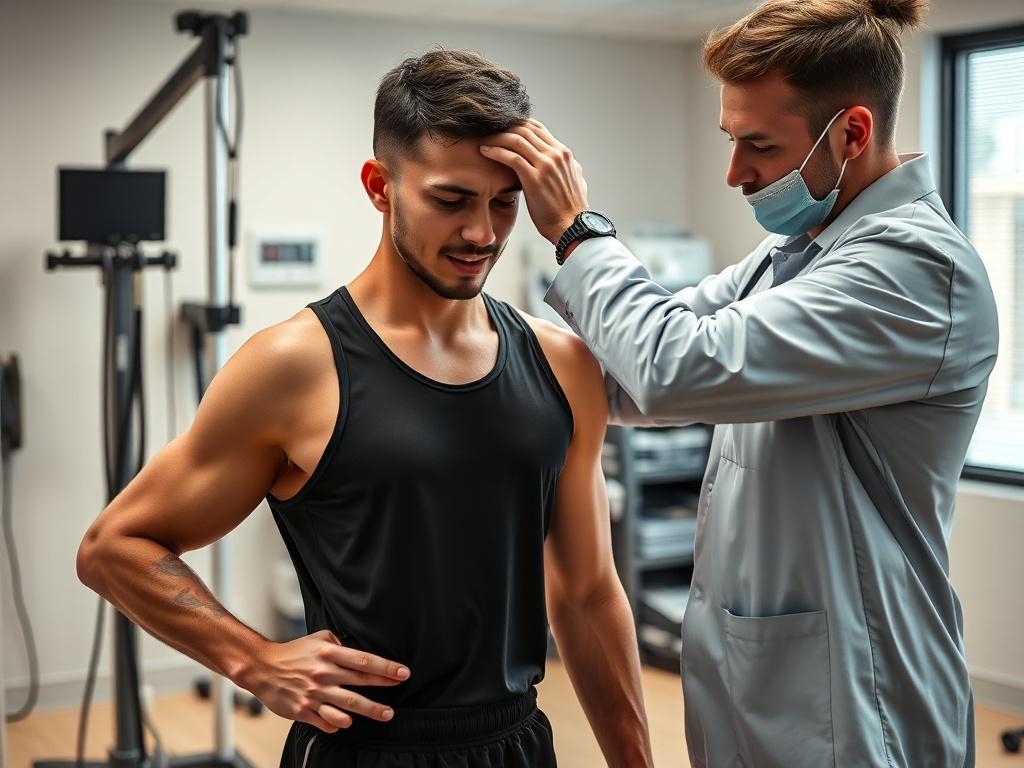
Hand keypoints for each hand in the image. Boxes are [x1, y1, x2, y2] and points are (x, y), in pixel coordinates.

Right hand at [241, 629, 410, 732]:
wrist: (262, 668)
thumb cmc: (292, 652)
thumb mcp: (317, 639)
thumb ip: (338, 643)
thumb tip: (356, 650)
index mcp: (329, 654)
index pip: (364, 661)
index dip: (386, 668)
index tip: (403, 672)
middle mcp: (324, 674)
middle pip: (360, 684)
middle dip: (384, 689)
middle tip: (400, 693)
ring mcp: (314, 694)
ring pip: (348, 706)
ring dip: (370, 711)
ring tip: (386, 714)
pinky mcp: (303, 711)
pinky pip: (327, 722)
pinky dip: (339, 724)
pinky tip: (346, 723)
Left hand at [480, 118, 588, 243]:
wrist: (573, 228)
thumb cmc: (569, 211)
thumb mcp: (575, 181)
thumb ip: (567, 168)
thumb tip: (564, 163)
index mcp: (563, 153)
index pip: (536, 127)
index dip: (516, 124)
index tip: (501, 129)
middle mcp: (555, 154)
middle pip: (524, 129)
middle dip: (503, 128)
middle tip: (487, 131)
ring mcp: (546, 165)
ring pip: (516, 140)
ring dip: (496, 137)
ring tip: (483, 140)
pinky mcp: (535, 178)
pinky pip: (511, 157)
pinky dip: (496, 151)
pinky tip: (484, 151)